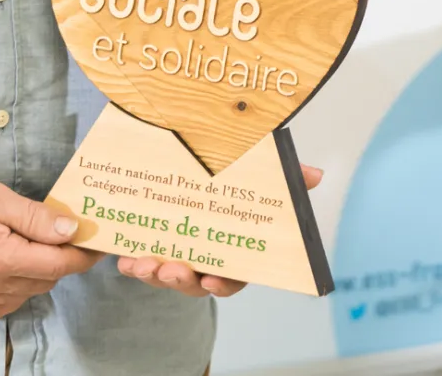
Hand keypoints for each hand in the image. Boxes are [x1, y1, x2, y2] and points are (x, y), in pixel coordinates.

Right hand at [0, 163, 97, 320]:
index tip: (100, 242)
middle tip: (68, 233)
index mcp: (0, 256)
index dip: (85, 255)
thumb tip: (71, 230)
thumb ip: (33, 216)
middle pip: (45, 280)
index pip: (59, 264)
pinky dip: (12, 293)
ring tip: (37, 243)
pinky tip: (11, 272)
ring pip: (24, 294)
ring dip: (40, 274)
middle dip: (64, 259)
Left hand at [118, 163, 323, 297]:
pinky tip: (125, 256)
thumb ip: (282, 175)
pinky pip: (140, 264)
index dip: (223, 282)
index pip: (233, 275)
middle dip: (182, 280)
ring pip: (165, 275)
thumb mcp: (254, 170)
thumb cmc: (226, 174)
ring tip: (144, 263)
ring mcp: (174, 254)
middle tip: (172, 270)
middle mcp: (203, 256)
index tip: (211, 280)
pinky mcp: (148, 246)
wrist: (177, 159)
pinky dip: (133, 263)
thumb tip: (316, 174)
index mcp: (231, 245)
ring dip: (154, 274)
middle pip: (195, 281)